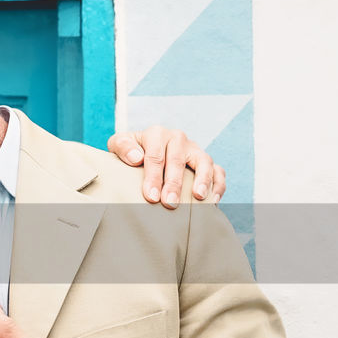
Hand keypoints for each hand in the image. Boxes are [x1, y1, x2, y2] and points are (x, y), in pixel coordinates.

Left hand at [108, 126, 225, 207]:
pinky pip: (218, 171)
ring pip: (203, 162)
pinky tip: (212, 201)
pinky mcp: (206, 161)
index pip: (155, 156)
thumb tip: (136, 158)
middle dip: (174, 183)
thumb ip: (123, 147)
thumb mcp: (119, 144)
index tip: (151, 196)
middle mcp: (177, 138)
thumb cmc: (131, 152)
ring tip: (198, 197)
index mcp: (156, 134)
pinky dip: (217, 185)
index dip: (153, 177)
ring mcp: (194, 149)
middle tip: (170, 203)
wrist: (145, 150)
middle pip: (177, 161)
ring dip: (202, 180)